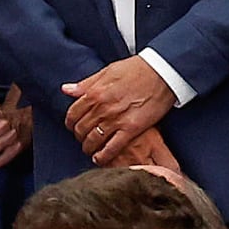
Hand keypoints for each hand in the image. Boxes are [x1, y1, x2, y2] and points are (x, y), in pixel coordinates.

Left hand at [62, 55, 176, 163]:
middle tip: (82, 138)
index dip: (70, 123)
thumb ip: (86, 84)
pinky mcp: (132, 129)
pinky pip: (113, 148)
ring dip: (88, 147)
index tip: (72, 126)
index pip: (73, 114)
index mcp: (95, 93)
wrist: (162, 73)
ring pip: (94, 140)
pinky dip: (104, 156)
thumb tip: (66, 89)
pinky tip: (100, 158)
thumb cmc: (137, 69)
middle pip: (81, 129)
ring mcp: (117, 120)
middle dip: (79, 136)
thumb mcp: (107, 71)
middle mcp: (103, 108)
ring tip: (90, 149)